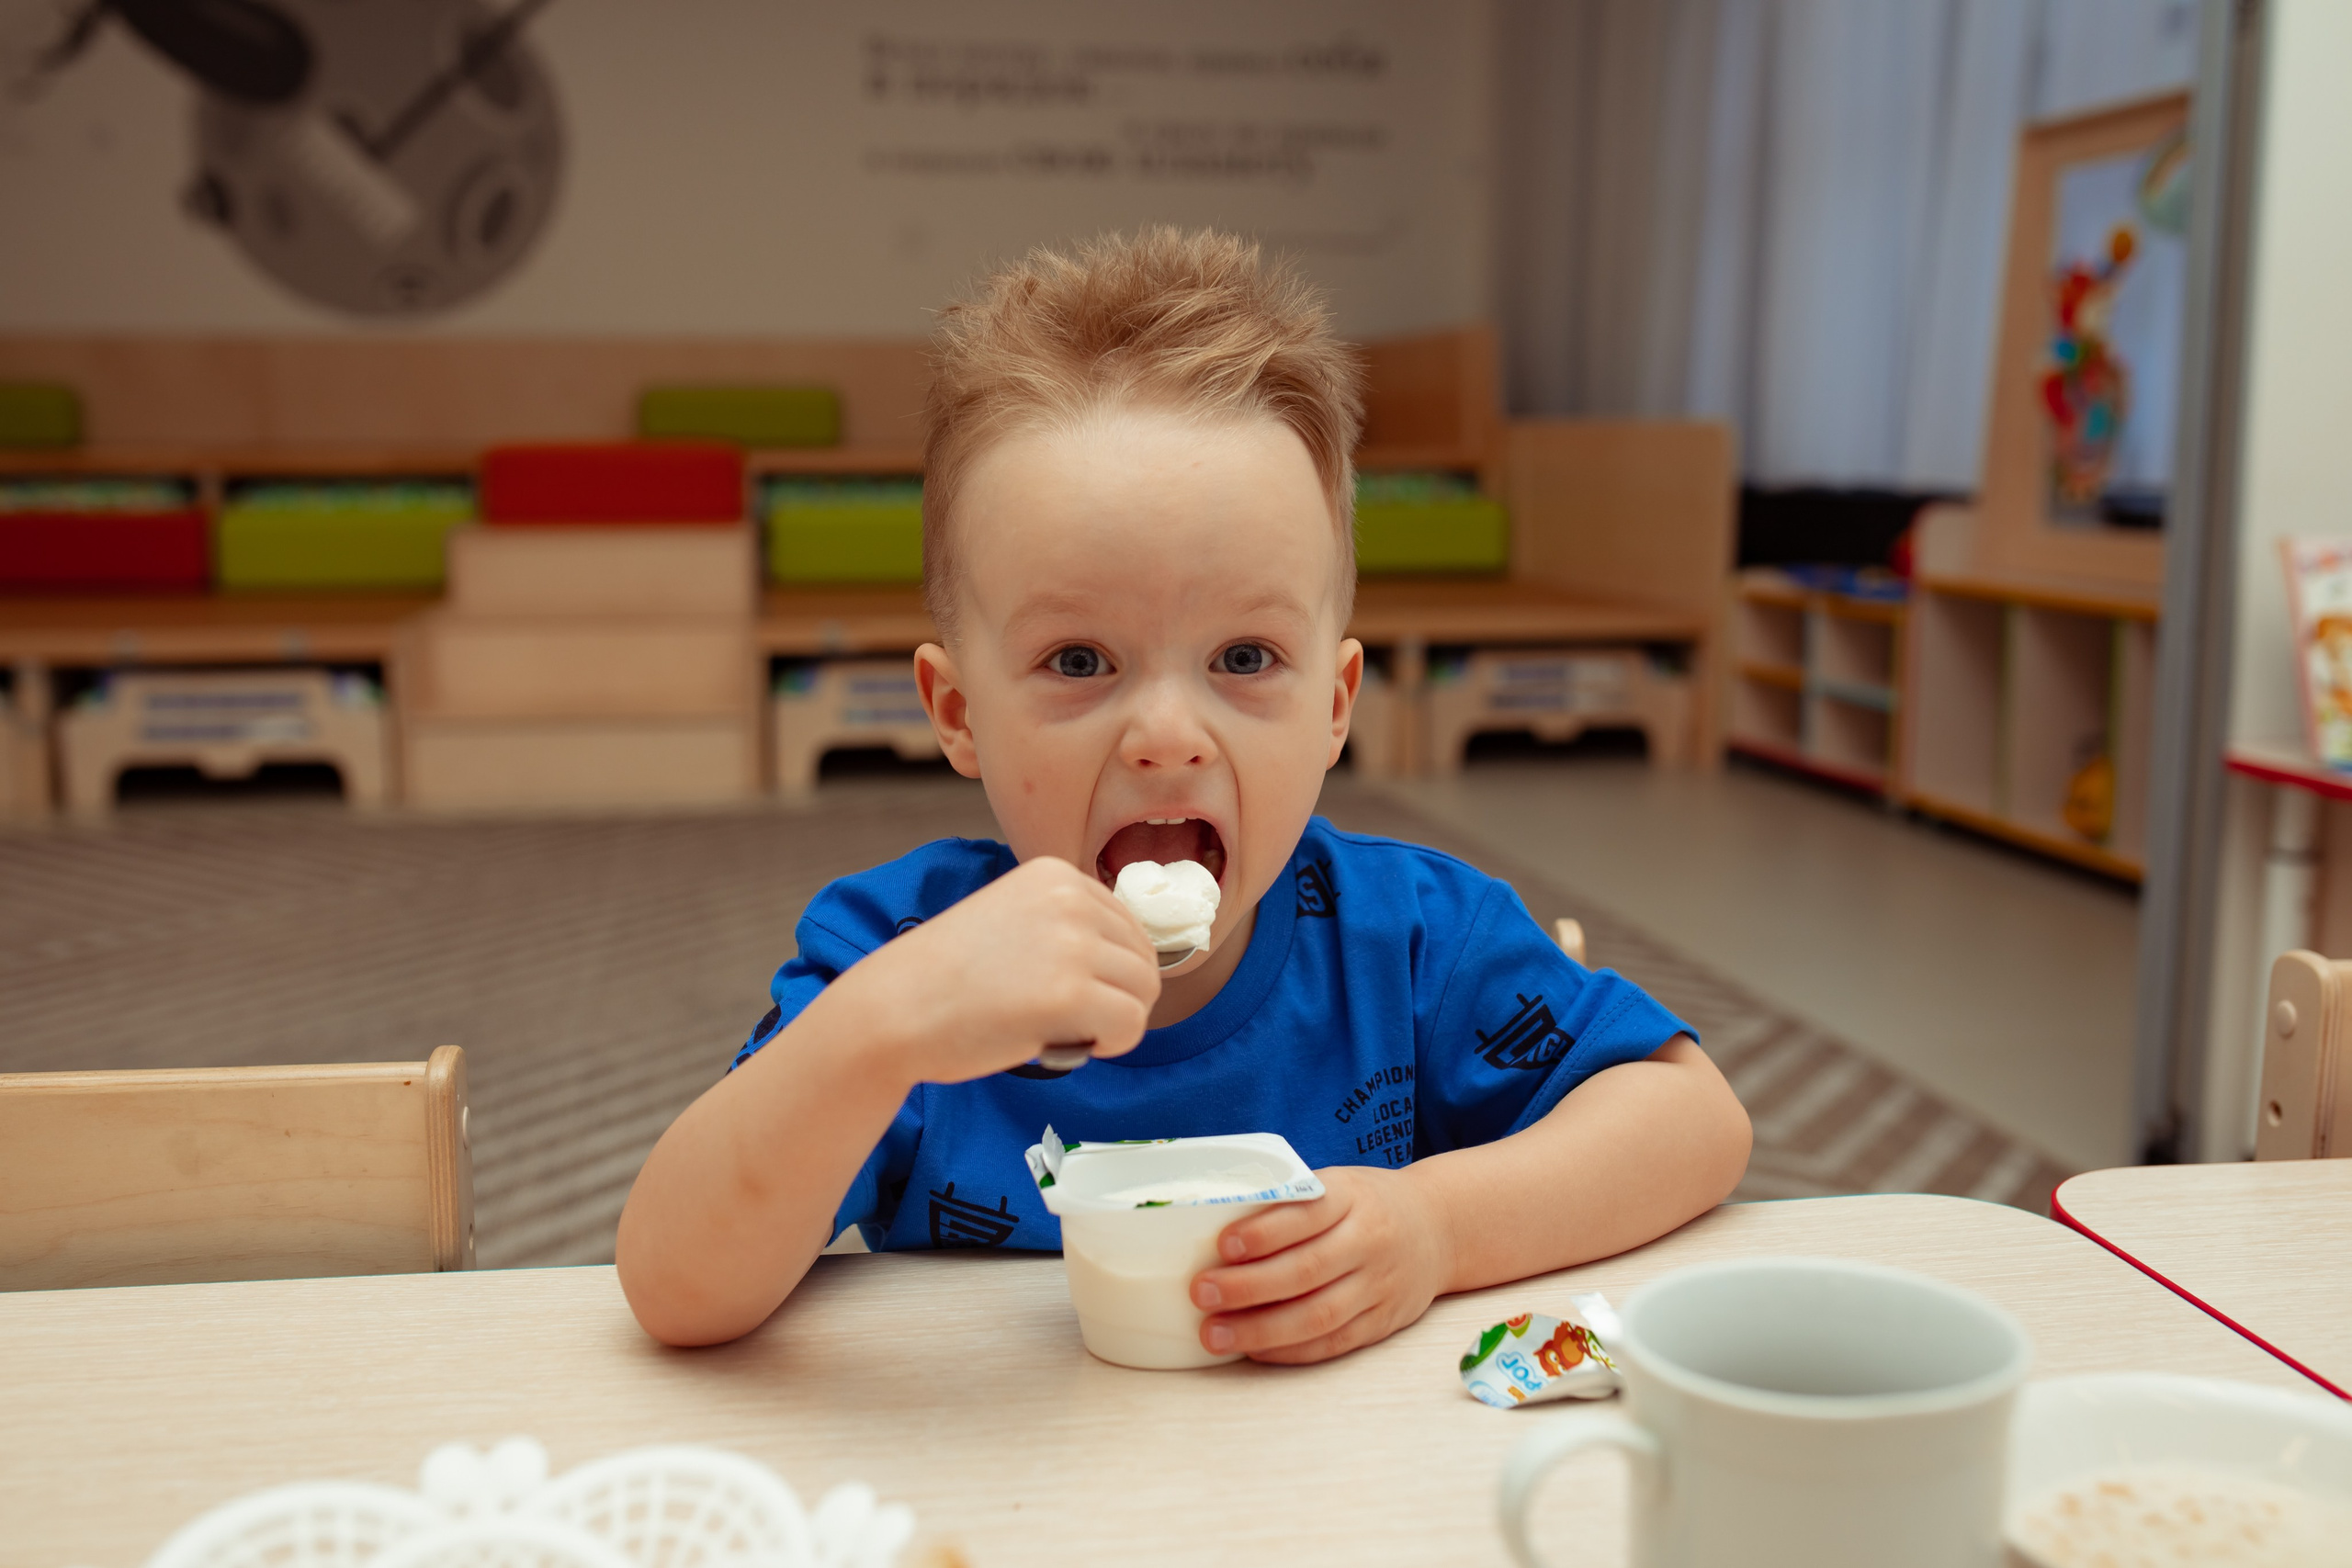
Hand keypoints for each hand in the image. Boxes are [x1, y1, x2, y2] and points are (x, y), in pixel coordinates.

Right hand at [839, 856, 1159, 1084]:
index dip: (1109, 968)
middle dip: (1117, 995)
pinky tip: (1076, 1044)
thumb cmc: (945, 977)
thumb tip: (1129, 959)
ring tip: (1068, 1030)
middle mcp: (1069, 899)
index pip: (1127, 924)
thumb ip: (1063, 925)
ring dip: (1115, 1020)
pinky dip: (1113, 1043)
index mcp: (1054, 875)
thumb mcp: (1010, 918)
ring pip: (1144, 991)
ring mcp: (1071, 945)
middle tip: (1071, 1017)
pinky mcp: (1070, 994)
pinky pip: (1131, 1024)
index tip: (1072, 987)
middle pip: (1143, 957)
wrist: (893, 1009)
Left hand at [1189, 1165, 1454, 1363]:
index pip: (1307, 1214)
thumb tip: (1211, 1223)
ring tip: (1215, 1334)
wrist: (1438, 1228)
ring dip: (1262, 1329)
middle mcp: (1370, 1240)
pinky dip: (1291, 1350)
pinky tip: (1254, 1349)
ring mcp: (1380, 1284)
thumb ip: (1289, 1201)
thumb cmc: (1365, 1203)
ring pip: (1319, 1314)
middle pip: (1308, 1270)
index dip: (1264, 1232)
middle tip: (1202, 1293)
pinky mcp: (1383, 1321)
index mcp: (1352, 1196)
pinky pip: (1334, 1342)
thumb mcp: (1336, 1183)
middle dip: (1249, 1287)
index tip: (1223, 1245)